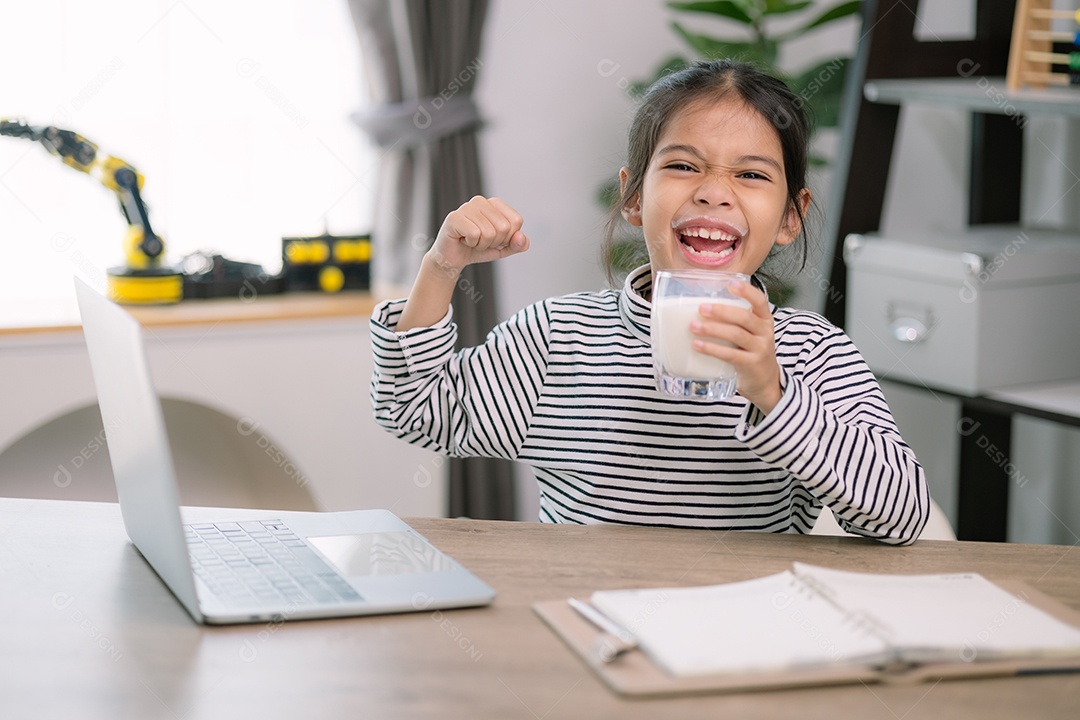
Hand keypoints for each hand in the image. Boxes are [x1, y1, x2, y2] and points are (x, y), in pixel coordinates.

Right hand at [428, 196, 528, 275]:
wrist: (452, 259)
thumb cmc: (476, 249)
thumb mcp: (503, 249)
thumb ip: (517, 244)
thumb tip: (521, 237)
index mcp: (495, 204)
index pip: (516, 220)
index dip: (508, 238)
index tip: (494, 239)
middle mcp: (481, 201)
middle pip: (504, 227)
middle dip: (494, 242)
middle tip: (481, 241)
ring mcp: (466, 207)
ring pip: (489, 232)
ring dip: (481, 245)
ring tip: (471, 241)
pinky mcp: (454, 217)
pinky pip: (474, 234)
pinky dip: (471, 244)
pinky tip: (463, 240)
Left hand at [689, 281, 781, 413]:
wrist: (765, 381)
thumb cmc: (751, 351)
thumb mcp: (751, 333)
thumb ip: (734, 320)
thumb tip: (703, 306)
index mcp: (764, 319)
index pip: (759, 301)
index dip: (746, 291)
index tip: (730, 283)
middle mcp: (765, 332)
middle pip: (744, 317)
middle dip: (721, 311)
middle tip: (701, 308)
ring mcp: (759, 348)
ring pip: (735, 334)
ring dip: (712, 329)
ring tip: (693, 327)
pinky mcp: (750, 364)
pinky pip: (729, 354)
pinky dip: (712, 349)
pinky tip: (697, 345)